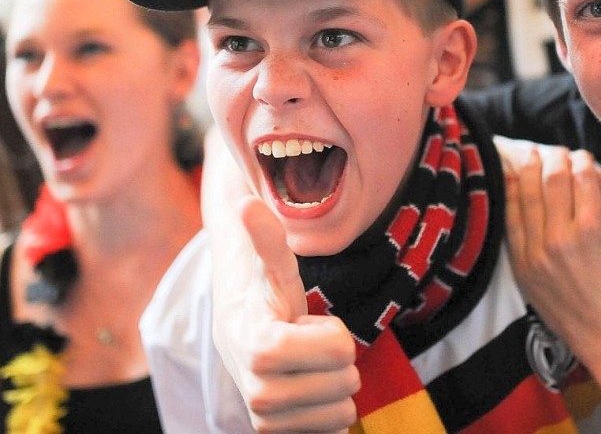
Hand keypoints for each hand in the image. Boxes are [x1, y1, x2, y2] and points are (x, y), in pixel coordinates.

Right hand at [204, 132, 358, 432]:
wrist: (241, 337)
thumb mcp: (274, 267)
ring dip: (332, 385)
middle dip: (336, 359)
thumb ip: (267, 238)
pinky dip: (329, 411)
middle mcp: (258, 392)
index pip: (340, 349)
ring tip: (303, 365)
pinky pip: (334, 432)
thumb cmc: (267, 298)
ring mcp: (267, 420)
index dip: (334, 332)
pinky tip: (306, 390)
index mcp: (261, 347)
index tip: (307, 322)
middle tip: (306, 343)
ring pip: (344, 411)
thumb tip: (245, 202)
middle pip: (346, 381)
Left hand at [504, 147, 600, 365]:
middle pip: (552, 180)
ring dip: (529, 170)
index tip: (582, 156)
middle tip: (557, 151)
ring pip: (527, 196)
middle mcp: (561, 236)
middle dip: (555, 159)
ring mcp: (536, 250)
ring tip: (532, 155)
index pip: (581, 177)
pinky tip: (513, 180)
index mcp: (593, 227)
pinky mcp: (521, 263)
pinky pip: (511, 221)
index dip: (581, 160)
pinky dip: (511, 197)